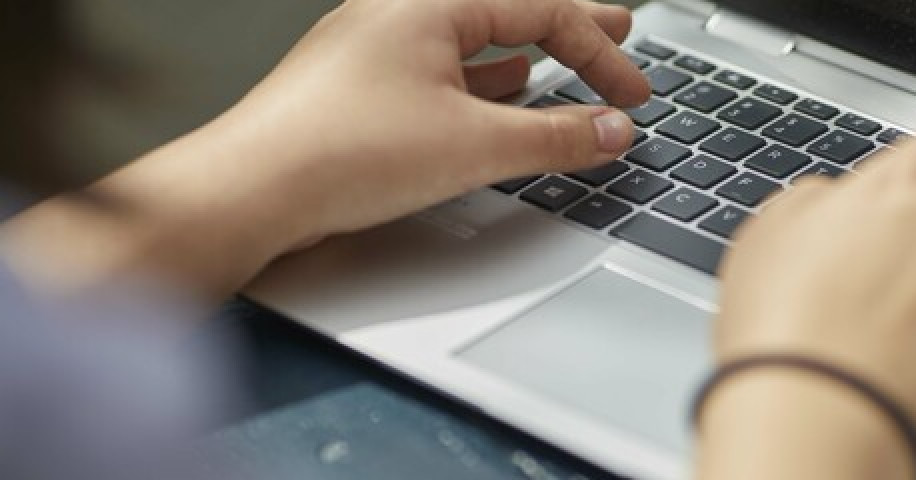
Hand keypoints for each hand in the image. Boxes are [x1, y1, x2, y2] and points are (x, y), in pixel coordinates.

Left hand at [1, 0, 649, 298]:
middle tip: (617, 30)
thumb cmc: (339, 151)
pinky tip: (490, 104)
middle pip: (506, 13)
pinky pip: (437, 74)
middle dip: (569, 30)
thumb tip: (610, 130)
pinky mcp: (359, 92)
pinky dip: (479, 87)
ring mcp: (374, 52)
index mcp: (429, 3)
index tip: (632, 94)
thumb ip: (556, 138)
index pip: (542, 10)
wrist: (250, 191)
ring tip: (559, 72)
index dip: (600, 51)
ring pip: (469, 46)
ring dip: (523, 63)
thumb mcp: (474, 146)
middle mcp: (399, 15)